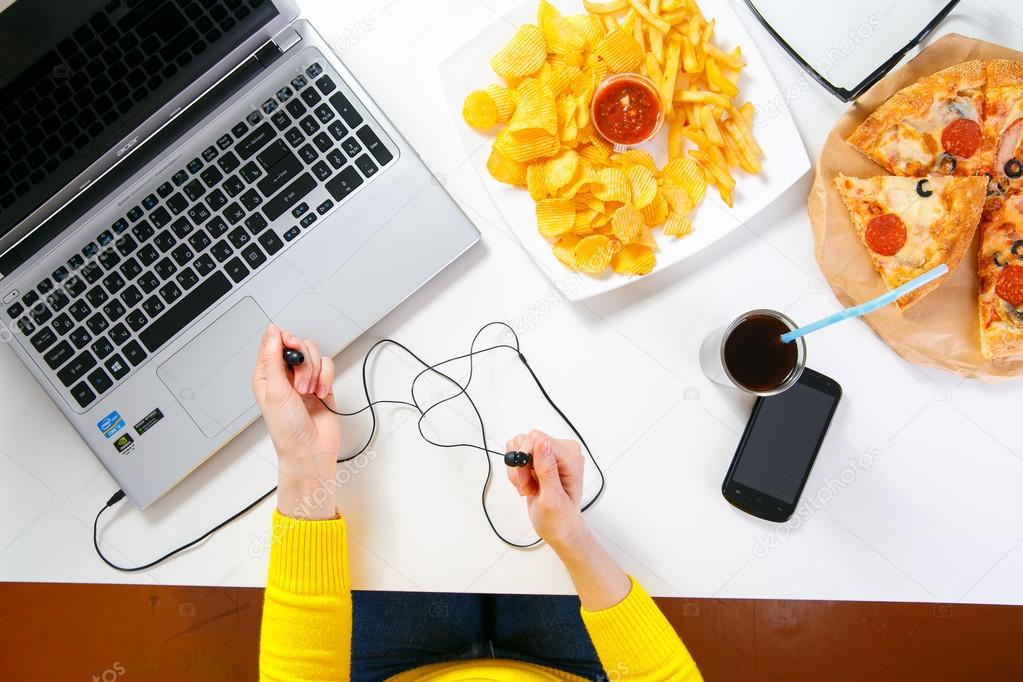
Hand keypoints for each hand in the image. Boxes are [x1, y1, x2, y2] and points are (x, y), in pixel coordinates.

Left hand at [252, 324, 338, 518]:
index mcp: (266, 374)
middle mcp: (285, 375)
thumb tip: (271, 331)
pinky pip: (328, 367)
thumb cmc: (287, 429)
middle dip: (303, 362)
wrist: (310, 450)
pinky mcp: (322, 385)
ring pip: (314, 355)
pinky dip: (327, 378)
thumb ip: (273, 357)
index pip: (273, 343)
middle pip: (297, 345)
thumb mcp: (274, 390)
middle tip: (300, 382)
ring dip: (315, 372)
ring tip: (309, 392)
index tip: (292, 349)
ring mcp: (305, 379)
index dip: (284, 341)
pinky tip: (321, 394)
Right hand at [505, 430, 586, 549]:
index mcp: (572, 457)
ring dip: (518, 470)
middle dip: (521, 467)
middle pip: (527, 441)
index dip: (527, 459)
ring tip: (529, 487)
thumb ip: (547, 470)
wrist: (559, 528)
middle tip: (528, 487)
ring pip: (519, 446)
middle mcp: (563, 451)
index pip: (539, 439)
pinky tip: (526, 483)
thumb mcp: (552, 499)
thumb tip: (542, 443)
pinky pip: (517, 453)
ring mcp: (550, 453)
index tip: (528, 481)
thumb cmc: (560, 519)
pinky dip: (516, 471)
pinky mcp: (539, 458)